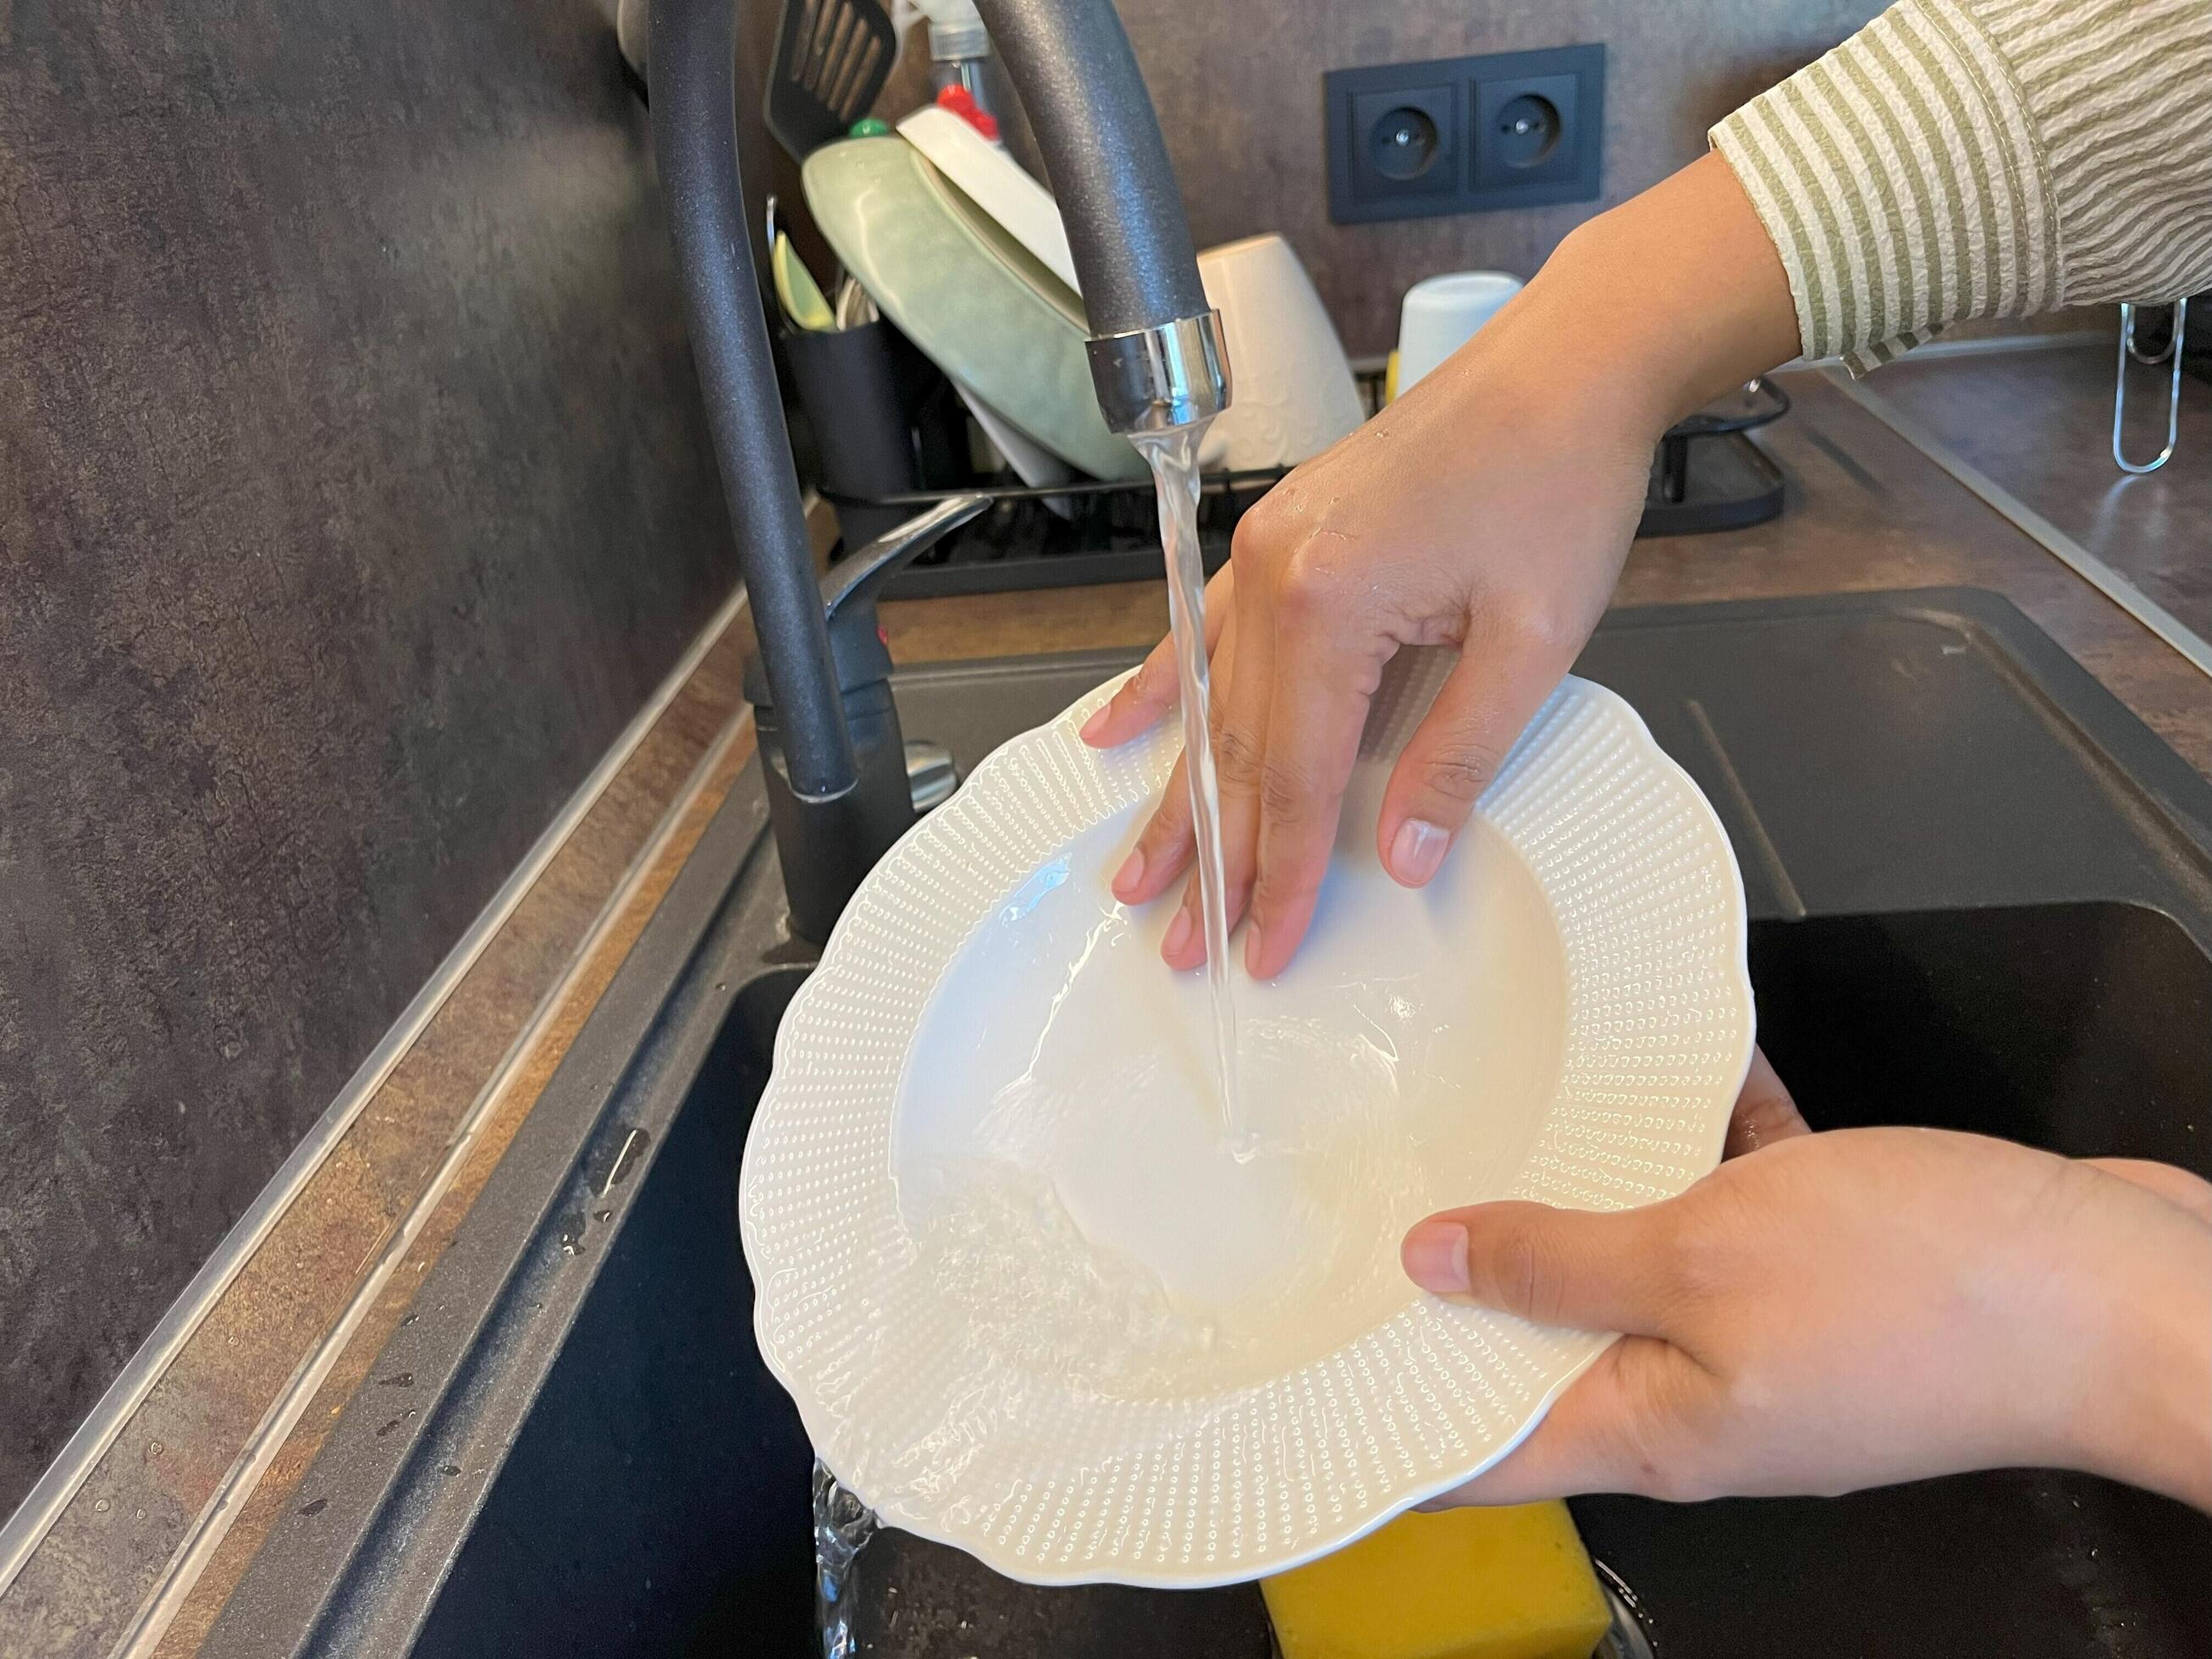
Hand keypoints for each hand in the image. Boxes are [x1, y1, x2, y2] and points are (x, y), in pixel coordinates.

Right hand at [1082, 154, 1800, 975]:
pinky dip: (1159, 687)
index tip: (1265, 946)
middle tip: (1184, 945)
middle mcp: (1275, 577)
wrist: (1564, 367)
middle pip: (1239, 752)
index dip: (1283, 873)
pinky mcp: (1281, 536)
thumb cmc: (1558, 482)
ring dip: (1176, 795)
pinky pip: (1202, 629)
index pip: (1297, 779)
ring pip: (1211, 704)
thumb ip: (1458, 753)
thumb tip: (1405, 856)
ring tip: (1137, 872)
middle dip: (1214, 858)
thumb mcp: (1532, 639)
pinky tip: (1114, 734)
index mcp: (1328, 604)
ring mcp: (1266, 553)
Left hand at [1400, 1051, 2211, 1509]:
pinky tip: (1680, 1059)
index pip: (1483, 1446)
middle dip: (1473, 1276)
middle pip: (1552, 1342)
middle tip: (1382, 1196)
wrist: (2124, 1289)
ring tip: (1503, 1106)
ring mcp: (1779, 1332)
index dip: (1392, 1414)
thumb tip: (1435, 1264)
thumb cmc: (1931, 1294)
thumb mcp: (1704, 1259)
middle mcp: (1707, 1393)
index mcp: (1658, 1426)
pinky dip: (1708, 1135)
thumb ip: (1562, 1258)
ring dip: (1589, 1186)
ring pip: (1647, 1257)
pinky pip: (1742, 1197)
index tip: (1312, 1365)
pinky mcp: (1842, 1267)